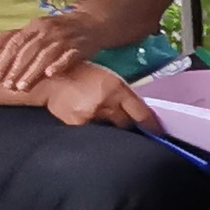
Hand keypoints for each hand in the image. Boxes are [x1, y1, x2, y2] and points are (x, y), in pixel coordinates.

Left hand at [0, 9, 90, 95]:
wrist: (91, 23)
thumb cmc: (58, 28)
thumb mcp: (35, 28)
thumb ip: (13, 37)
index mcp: (35, 26)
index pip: (16, 42)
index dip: (5, 59)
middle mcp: (48, 31)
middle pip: (29, 51)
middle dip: (17, 69)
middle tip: (7, 85)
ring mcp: (64, 39)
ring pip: (45, 56)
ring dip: (33, 71)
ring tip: (22, 87)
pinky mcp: (78, 48)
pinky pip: (68, 56)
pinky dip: (59, 64)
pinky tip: (50, 74)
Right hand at [38, 60, 154, 131]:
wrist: (51, 78)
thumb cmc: (81, 75)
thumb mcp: (107, 78)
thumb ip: (121, 95)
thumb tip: (136, 114)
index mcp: (116, 88)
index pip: (140, 113)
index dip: (151, 126)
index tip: (158, 134)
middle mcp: (106, 102)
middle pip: (127, 124)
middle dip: (129, 127)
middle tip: (129, 127)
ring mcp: (92, 115)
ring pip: (111, 130)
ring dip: (111, 129)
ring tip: (104, 122)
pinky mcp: (78, 125)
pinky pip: (94, 134)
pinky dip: (95, 133)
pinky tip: (88, 123)